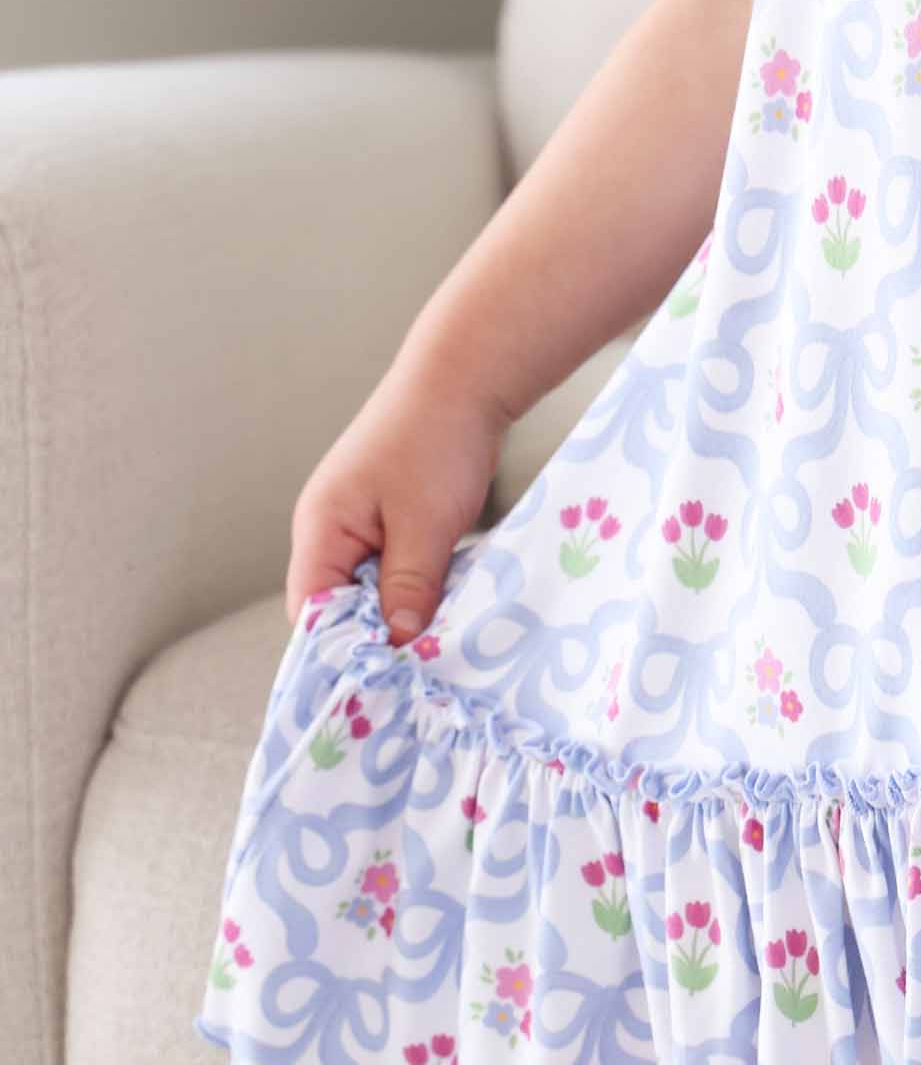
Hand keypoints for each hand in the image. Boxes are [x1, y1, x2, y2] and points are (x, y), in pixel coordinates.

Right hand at [284, 356, 508, 645]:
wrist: (464, 380)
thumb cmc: (436, 442)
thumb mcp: (425, 525)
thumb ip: (407, 586)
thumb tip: (394, 643)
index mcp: (321, 529)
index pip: (311, 612)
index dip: (340, 649)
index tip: (380, 685)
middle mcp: (330, 530)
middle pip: (340, 606)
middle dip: (375, 638)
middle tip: (417, 674)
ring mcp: (360, 524)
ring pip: (372, 590)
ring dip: (402, 614)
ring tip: (435, 647)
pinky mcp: (391, 520)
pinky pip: (397, 570)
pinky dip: (418, 590)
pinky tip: (447, 608)